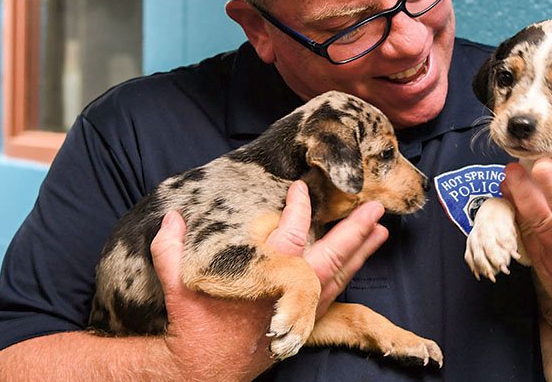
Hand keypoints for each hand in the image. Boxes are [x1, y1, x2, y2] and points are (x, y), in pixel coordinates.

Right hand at [150, 181, 387, 378]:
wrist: (203, 370)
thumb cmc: (194, 323)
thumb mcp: (176, 284)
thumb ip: (170, 248)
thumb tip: (172, 217)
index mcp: (264, 275)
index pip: (289, 233)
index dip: (299, 207)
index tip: (303, 188)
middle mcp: (289, 292)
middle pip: (330, 255)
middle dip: (354, 231)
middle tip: (375, 209)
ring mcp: (300, 310)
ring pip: (338, 276)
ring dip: (361, 254)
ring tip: (380, 232)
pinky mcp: (303, 325)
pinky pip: (333, 296)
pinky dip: (348, 277)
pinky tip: (358, 265)